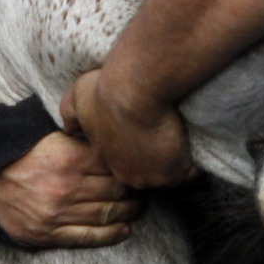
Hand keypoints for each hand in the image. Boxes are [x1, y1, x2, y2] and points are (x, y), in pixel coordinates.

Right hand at [0, 131, 139, 246]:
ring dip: (127, 211)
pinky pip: (88, 236)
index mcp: (69, 158)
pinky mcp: (50, 233)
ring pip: (106, 214)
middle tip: (142, 187)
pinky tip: (124, 229)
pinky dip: (111, 235)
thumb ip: (80, 141)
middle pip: (115, 190)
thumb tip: (110, 139)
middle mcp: (67, 186)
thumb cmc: (21, 154)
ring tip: (136, 206)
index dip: (128, 165)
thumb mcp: (50, 137)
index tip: (136, 165)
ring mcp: (59, 213)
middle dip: (133, 190)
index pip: (112, 164)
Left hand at [60, 70, 197, 188]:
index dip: (137, 148)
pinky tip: (193, 141)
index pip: (126, 163)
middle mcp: (129, 174)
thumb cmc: (105, 89)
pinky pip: (191, 171)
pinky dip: (194, 159)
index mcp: (108, 160)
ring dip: (175, 159)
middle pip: (147, 173)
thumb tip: (68, 126)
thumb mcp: (78, 98)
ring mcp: (153, 177)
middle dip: (156, 159)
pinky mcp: (176, 172)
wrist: (136, 87)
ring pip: (168, 173)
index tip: (145, 133)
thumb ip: (71, 113)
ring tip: (180, 138)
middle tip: (164, 135)